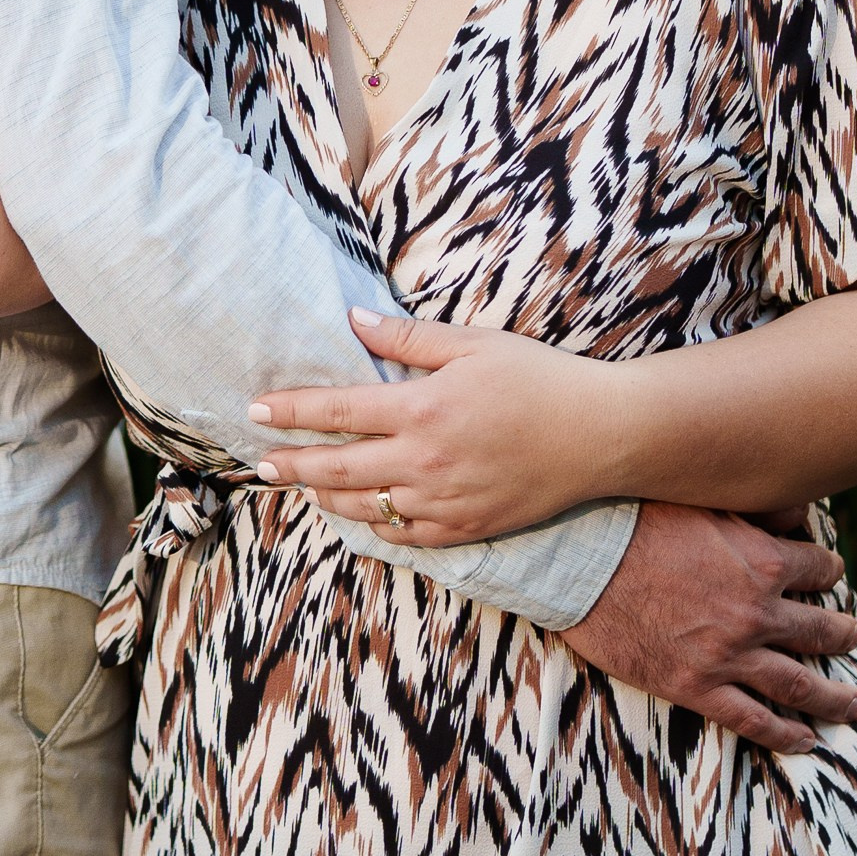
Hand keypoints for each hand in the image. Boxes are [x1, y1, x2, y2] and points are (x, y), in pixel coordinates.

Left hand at [249, 305, 623, 542]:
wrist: (601, 436)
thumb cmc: (539, 379)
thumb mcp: (473, 344)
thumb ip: (408, 340)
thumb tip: (355, 321)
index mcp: (422, 409)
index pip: (337, 412)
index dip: (290, 411)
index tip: (255, 410)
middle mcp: (424, 462)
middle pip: (337, 469)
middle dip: (292, 464)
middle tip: (260, 462)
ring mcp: (443, 502)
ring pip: (364, 507)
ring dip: (325, 497)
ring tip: (301, 486)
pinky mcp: (464, 528)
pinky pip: (403, 534)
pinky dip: (373, 524)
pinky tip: (359, 513)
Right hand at [562, 501, 856, 753]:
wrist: (579, 559)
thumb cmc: (634, 518)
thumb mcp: (704, 499)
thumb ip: (757, 508)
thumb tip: (799, 511)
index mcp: (763, 560)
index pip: (820, 569)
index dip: (828, 571)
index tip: (829, 576)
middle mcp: (757, 611)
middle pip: (821, 630)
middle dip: (843, 635)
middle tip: (854, 639)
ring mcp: (728, 654)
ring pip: (800, 685)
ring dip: (834, 697)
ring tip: (854, 703)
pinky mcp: (695, 687)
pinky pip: (753, 720)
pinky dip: (785, 734)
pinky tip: (806, 741)